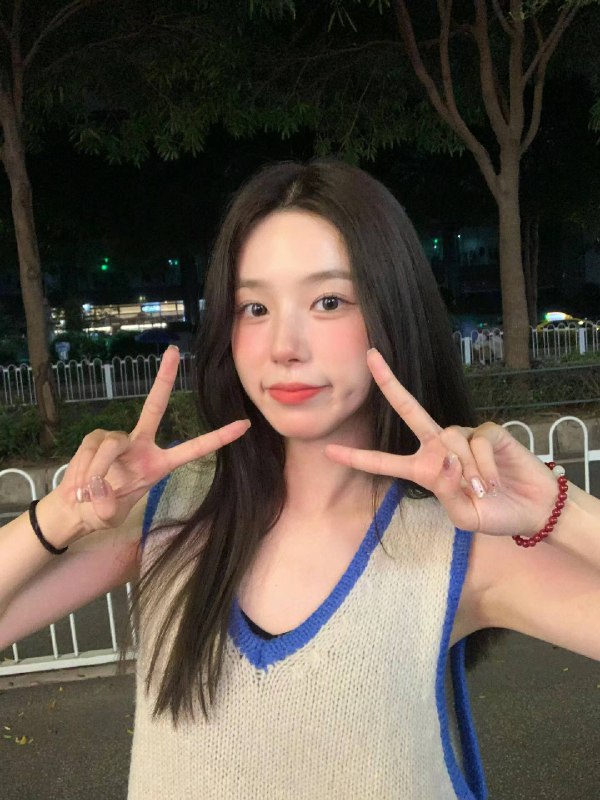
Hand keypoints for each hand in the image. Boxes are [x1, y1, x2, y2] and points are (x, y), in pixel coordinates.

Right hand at [55, 346, 249, 538]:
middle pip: (154, 407)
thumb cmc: (101, 510)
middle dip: (164, 379)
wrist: (74, 508)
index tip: (244, 425)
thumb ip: (107, 506)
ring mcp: (118, 439)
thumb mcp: (109, 515)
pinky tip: (79, 486)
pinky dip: (84, 470)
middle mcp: (140, 445)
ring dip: (97, 470)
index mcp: (159, 464)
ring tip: (87, 493)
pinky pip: (92, 449)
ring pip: (111, 445)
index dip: (219, 437)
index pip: (194, 448)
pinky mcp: (95, 438)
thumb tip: (98, 489)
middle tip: (173, 351)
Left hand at [325, 349, 557, 537]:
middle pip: (408, 409)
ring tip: (483, 490)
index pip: (385, 462)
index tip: (329, 451)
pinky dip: (483, 467)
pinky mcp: (488, 431)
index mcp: (424, 469)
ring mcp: (463, 435)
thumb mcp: (464, 516)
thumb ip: (446, 492)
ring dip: (467, 472)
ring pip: (451, 442)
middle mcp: (439, 446)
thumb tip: (444, 459)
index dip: (358, 458)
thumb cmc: (494, 514)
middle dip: (389, 382)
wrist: (531, 510)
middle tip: (369, 356)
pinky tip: (493, 480)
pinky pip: (476, 443)